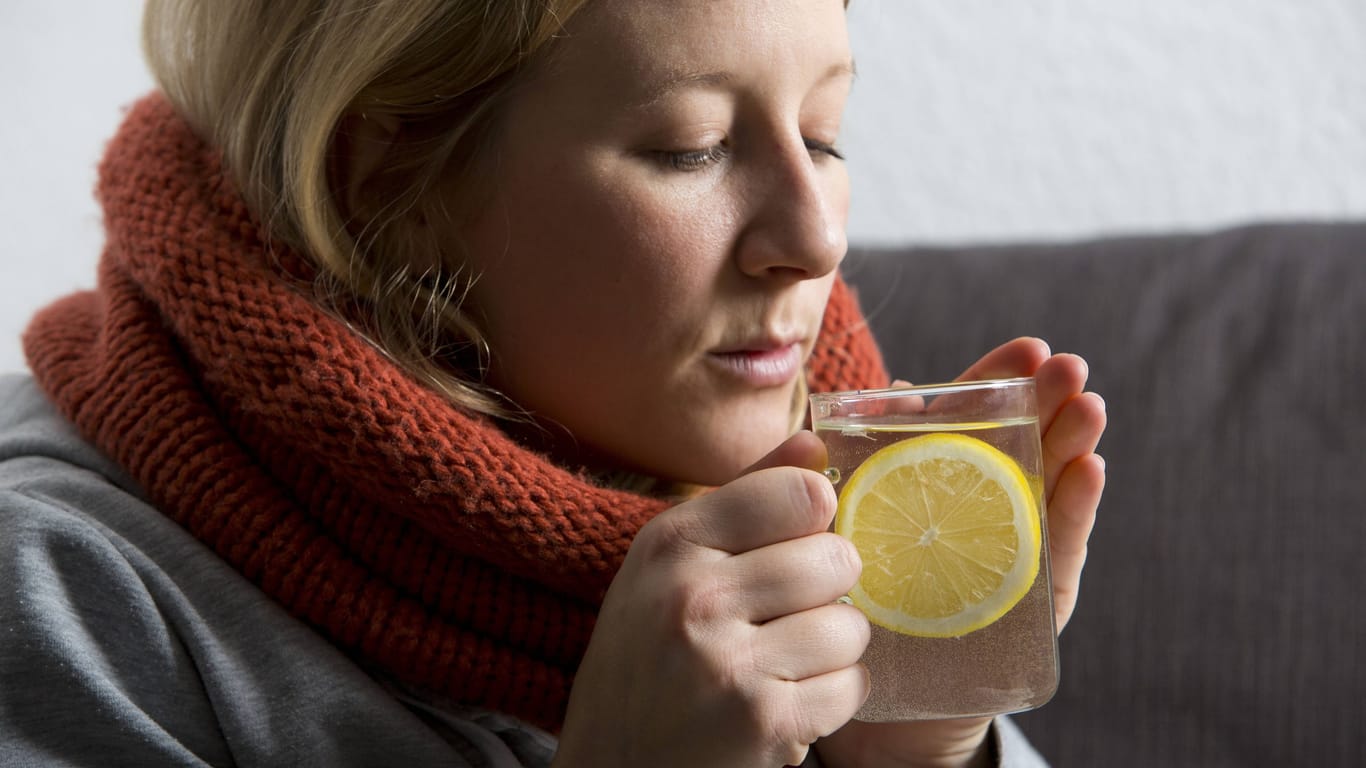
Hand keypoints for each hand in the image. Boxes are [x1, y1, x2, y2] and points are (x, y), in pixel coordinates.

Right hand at [554, 432, 872, 767]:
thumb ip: (747, 497)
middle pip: (836, 557)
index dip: (815, 521)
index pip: (800, 492)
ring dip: (831, 652)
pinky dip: (831, 700)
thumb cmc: (648, 659)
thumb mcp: (671, 567)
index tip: (794, 547)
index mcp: (671, 542)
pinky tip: (785, 703)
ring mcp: (727, 660)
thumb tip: (817, 442)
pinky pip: (851, 685)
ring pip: (850, 626)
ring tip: (782, 665)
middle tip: (785, 618)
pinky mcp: (764, 720)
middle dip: (827, 592)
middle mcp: (693, 593)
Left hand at [815, 337, 1106, 767]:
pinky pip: (1057, 553)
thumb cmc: (859, 603)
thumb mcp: (844, 530)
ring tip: (1089, 408)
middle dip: (1048, 403)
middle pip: (1022, 446)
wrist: (881, 702)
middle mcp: (984, 511)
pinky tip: (1088, 473)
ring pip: (1048, 490)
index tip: (1028, 348)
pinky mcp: (1033, 604)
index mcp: (938, 484)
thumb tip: (858, 413)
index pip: (972, 421)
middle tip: (1068, 367)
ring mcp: (1015, 553)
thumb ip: (844, 472)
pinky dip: (1073, 513)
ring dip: (1072, 446)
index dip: (998, 382)